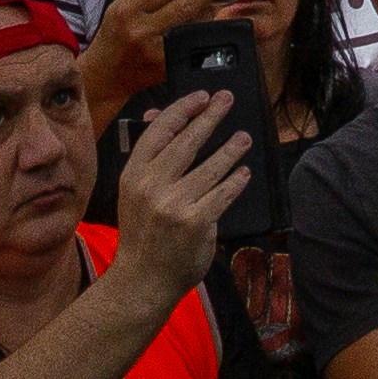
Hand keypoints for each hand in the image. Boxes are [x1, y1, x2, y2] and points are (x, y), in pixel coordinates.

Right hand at [89, 0, 228, 124]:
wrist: (107, 75)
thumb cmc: (114, 34)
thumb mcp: (121, 4)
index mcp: (128, 10)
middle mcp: (142, 31)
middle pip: (184, 6)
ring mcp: (157, 52)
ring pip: (194, 25)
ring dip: (211, 8)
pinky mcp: (168, 67)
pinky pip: (193, 43)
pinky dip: (204, 29)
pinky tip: (210, 18)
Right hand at [101, 85, 253, 288]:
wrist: (142, 281)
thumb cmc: (142, 233)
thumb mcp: (134, 193)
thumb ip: (149, 158)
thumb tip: (157, 115)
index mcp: (133, 175)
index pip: (160, 131)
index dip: (182, 109)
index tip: (201, 97)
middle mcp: (152, 187)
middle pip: (188, 142)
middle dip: (210, 117)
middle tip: (227, 99)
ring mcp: (175, 205)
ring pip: (211, 167)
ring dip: (231, 149)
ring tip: (244, 138)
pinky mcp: (196, 222)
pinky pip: (222, 194)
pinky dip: (235, 182)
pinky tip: (243, 174)